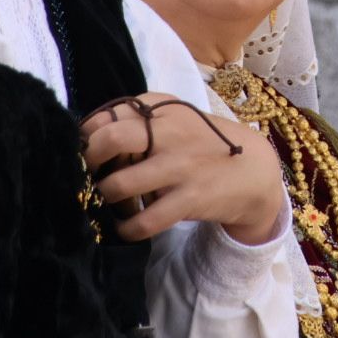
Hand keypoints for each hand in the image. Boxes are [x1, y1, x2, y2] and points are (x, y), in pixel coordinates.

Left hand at [81, 93, 284, 243]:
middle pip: (111, 139)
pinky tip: (127, 227)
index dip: (87, 136)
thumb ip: (139, 117)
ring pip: (120, 185)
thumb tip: (89, 132)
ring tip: (109, 201)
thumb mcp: (177, 117)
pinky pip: (144, 221)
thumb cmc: (203, 143)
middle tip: (87, 175)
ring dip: (106, 198)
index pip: (109, 115)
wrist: (254, 171)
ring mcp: (181, 166)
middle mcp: (171, 132)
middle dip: (88, 161)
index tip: (84, 150)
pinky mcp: (190, 199)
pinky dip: (127, 228)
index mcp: (164, 108)